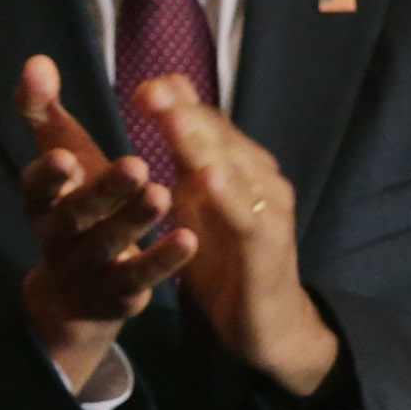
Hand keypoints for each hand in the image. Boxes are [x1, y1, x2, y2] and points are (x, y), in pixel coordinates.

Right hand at [14, 55, 192, 390]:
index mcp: (42, 201)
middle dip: (104, 190)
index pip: (36, 187)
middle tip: (137, 165)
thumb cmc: (72, 209)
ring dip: (135, 219)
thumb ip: (45, 114)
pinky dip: (162, 259)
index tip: (66, 157)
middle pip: (76, 214)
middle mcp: (58, 235)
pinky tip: (190, 238)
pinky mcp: (119, 291)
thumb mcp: (58, 162)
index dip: (48, 176)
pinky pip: (140, 275)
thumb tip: (37, 61)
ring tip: (164, 194)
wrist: (75, 295)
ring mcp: (88, 266)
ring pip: (109, 243)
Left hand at [135, 75, 339, 396]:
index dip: (178, 103)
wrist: (267, 324)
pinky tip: (207, 181)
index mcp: (237, 168)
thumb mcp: (198, 205)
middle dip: (186, 113)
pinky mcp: (266, 248)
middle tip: (151, 91)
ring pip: (236, 169)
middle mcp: (257, 180)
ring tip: (173, 121)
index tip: (142, 85)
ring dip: (204, 144)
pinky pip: (247, 218)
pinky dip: (229, 197)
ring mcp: (267, 211)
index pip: (207, 125)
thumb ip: (185, 160)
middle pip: (220, 139)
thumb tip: (164, 105)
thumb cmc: (227, 261)